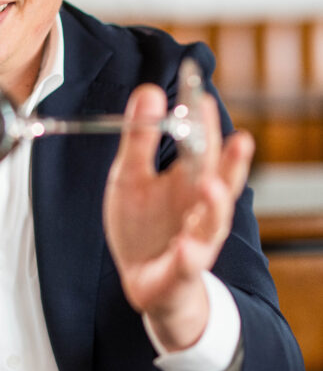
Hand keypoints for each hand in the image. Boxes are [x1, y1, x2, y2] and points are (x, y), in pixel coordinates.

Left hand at [103, 83, 253, 350]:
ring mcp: (195, 241)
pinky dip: (188, 256)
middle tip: (239, 139)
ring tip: (210, 185)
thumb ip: (139, 138)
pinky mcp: (180, 271)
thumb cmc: (143, 225)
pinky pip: (187, 264)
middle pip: (221, 181)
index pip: (203, 146)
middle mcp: (199, 208)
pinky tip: (185, 246)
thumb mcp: (130, 176)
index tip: (201, 93)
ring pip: (212, 224)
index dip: (205, 123)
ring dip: (215, 205)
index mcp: (189, 180)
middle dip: (231, 163)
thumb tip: (149, 90)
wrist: (142, 280)